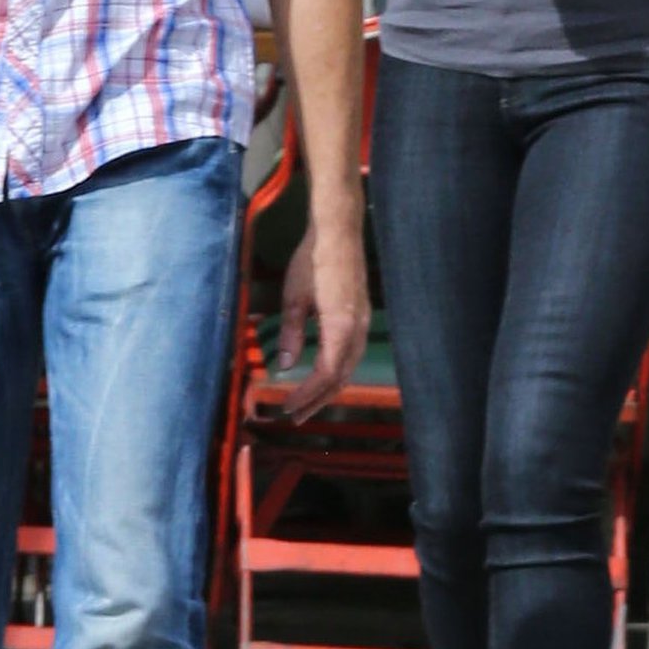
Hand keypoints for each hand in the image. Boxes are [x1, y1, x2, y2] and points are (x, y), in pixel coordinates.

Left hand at [275, 215, 370, 422]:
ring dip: (329, 388)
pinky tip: (324, 375)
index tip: (287, 407)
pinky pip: (353, 353)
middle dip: (318, 399)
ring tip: (308, 403)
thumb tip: (284, 366)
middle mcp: (358, 329)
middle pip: (342, 376)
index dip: (307, 393)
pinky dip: (338, 371)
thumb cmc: (312, 260)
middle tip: (295, 416)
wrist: (339, 232)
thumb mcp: (294, 298)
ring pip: (350, 366)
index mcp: (341, 325)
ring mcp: (364, 322)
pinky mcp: (363, 316)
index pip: (327, 372)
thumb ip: (290, 334)